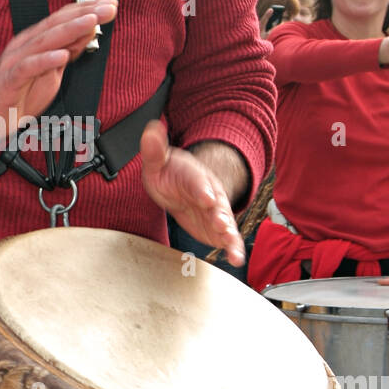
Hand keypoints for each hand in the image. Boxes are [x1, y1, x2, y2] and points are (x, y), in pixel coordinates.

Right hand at [0, 0, 117, 135]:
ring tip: (91, 21)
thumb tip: (90, 32)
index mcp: (36, 41)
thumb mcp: (52, 72)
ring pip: (45, 41)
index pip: (64, 19)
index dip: (88, 9)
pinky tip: (62, 55)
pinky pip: (27, 68)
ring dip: (70, 30)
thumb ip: (69, 52)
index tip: (111, 4)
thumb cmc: (18, 93)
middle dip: (85, 14)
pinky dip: (45, 60)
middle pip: (58, 24)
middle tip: (109, 8)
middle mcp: (26, 45)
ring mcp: (16, 61)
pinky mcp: (8, 80)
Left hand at [139, 120, 244, 265]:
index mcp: (195, 176)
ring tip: (231, 243)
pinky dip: (233, 248)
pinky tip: (237, 258)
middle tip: (220, 222)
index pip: (199, 182)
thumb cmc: (171, 174)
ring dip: (228, 232)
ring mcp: (216, 212)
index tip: (206, 197)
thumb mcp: (158, 161)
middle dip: (218, 213)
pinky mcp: (217, 229)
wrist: (185, 185)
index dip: (202, 189)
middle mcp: (211, 193)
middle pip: (216, 204)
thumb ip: (154, 150)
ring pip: (225, 222)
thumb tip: (152, 129)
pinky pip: (227, 238)